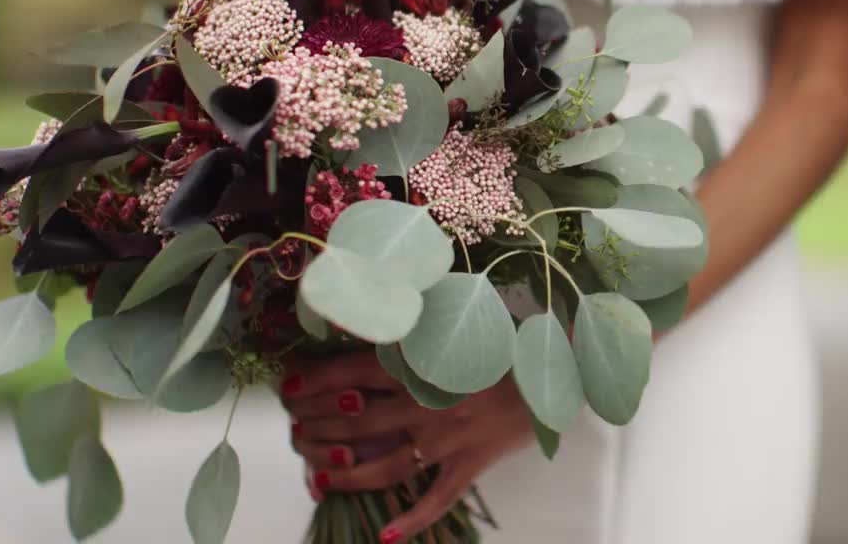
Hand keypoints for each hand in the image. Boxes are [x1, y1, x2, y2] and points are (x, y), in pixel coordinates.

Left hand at [280, 351, 533, 540]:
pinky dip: (412, 520)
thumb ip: (416, 332)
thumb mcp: (457, 325)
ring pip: (386, 464)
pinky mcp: (472, 462)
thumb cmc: (506, 342)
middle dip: (318, 428)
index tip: (290, 389)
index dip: (317, 382)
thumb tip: (373, 328)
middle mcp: (427, 402)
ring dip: (348, 474)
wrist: (556, 367)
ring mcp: (449, 437)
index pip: (354, 371)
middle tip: (295, 435)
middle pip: (357, 419)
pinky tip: (385, 537)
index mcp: (422, 363)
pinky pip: (438, 498)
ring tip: (320, 480)